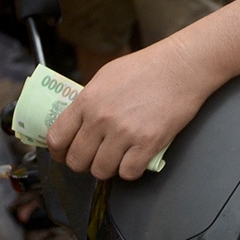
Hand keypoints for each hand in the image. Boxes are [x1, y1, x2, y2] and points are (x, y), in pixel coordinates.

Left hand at [49, 41, 216, 178]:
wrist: (181, 66)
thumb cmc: (147, 66)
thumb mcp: (106, 76)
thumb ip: (89, 101)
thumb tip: (78, 122)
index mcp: (87, 100)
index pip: (57, 138)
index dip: (58, 152)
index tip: (64, 154)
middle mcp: (101, 119)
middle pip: (76, 160)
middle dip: (83, 163)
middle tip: (94, 157)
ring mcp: (124, 132)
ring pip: (101, 171)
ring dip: (108, 168)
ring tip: (117, 158)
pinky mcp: (147, 143)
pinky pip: (128, 173)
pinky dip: (131, 170)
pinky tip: (135, 158)